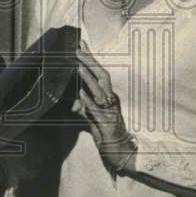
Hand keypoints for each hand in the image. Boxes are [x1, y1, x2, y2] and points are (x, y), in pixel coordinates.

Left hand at [74, 38, 135, 170]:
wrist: (120, 151)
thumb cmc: (107, 133)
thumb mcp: (94, 116)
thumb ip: (86, 105)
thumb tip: (75, 97)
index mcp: (109, 96)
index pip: (100, 73)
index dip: (92, 59)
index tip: (82, 44)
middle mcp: (111, 100)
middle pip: (102, 76)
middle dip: (90, 62)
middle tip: (79, 49)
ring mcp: (110, 111)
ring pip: (100, 91)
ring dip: (88, 77)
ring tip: (78, 66)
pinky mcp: (107, 123)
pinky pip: (97, 111)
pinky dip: (89, 101)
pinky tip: (81, 94)